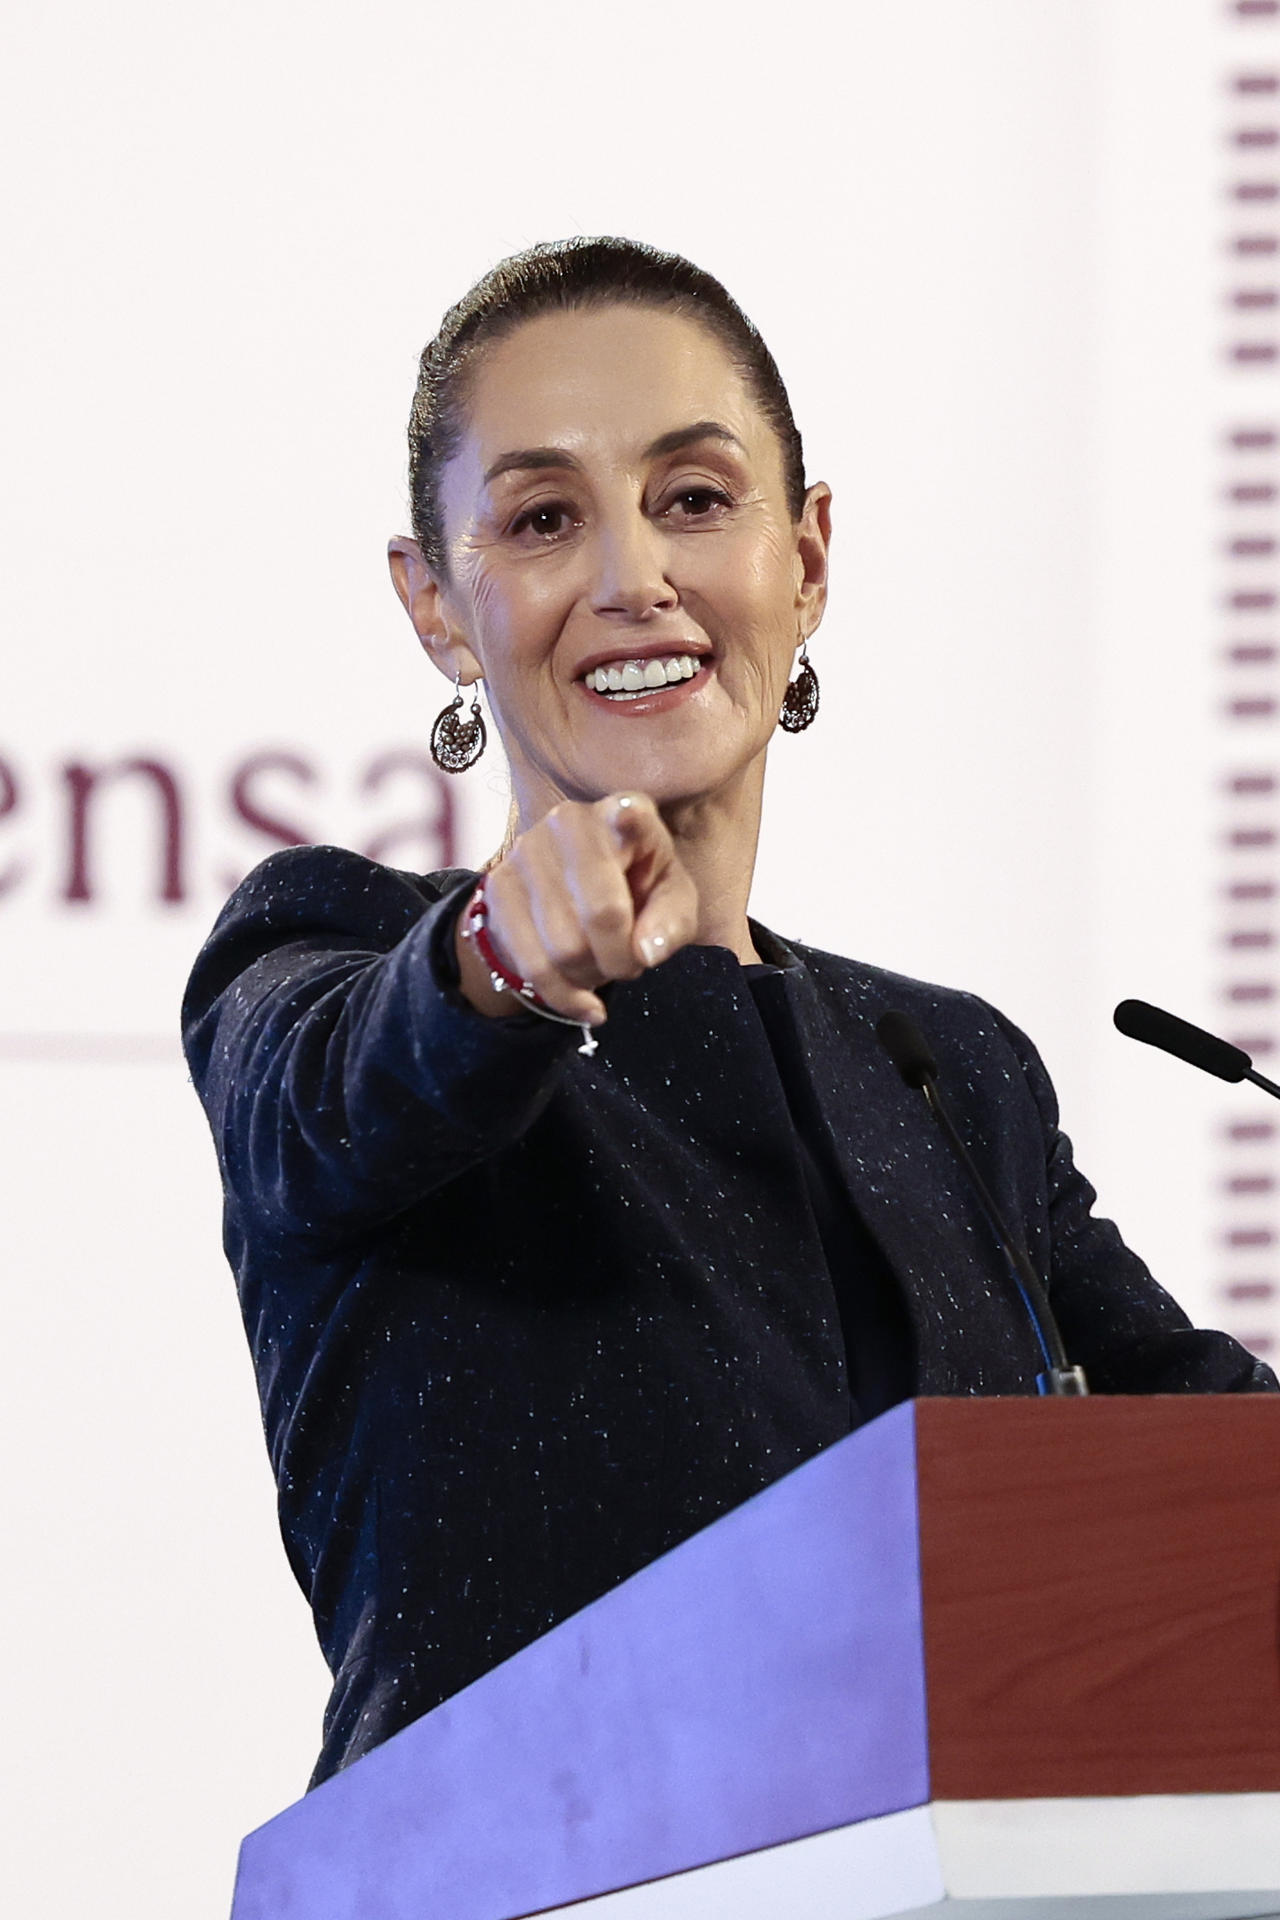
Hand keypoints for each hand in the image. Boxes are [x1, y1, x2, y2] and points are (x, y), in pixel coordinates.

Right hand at [454, 793, 698, 1026]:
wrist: (575, 893)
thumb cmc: (639, 890)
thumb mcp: (673, 903)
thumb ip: (672, 923)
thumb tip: (645, 951)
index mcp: (625, 814)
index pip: (628, 815)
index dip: (628, 820)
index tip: (628, 816)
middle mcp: (569, 821)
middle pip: (602, 913)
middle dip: (621, 959)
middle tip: (629, 966)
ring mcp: (526, 851)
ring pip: (563, 947)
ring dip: (591, 976)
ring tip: (602, 969)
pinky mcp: (497, 886)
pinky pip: (530, 963)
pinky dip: (563, 996)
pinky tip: (583, 1004)